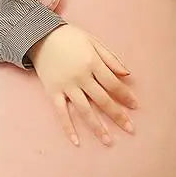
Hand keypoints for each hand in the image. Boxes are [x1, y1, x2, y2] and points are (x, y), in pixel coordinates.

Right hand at [27, 24, 137, 146]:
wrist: (40, 35)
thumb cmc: (70, 37)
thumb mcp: (93, 41)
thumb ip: (111, 58)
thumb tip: (127, 74)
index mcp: (92, 62)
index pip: (113, 84)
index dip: (125, 96)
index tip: (135, 106)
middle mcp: (80, 76)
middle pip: (103, 100)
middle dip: (118, 115)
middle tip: (130, 129)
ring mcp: (66, 86)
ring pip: (85, 110)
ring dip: (97, 127)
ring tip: (108, 141)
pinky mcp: (52, 92)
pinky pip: (61, 112)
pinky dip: (68, 127)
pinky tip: (76, 141)